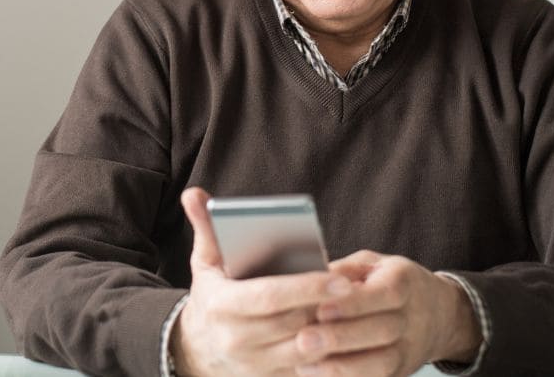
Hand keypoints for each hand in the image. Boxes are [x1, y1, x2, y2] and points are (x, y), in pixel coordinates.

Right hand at [170, 188, 351, 376]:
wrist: (199, 347)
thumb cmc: (212, 295)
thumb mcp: (206, 263)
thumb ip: (205, 228)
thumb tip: (194, 194)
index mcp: (221, 306)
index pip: (269, 297)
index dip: (306, 288)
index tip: (340, 279)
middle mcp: (236, 340)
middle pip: (293, 324)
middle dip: (327, 308)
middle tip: (359, 291)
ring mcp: (254, 364)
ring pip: (306, 351)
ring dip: (334, 332)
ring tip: (359, 310)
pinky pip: (308, 370)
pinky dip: (331, 353)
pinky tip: (348, 333)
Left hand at [292, 250, 482, 375]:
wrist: (438, 315)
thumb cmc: (389, 281)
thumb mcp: (372, 264)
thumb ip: (343, 270)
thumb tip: (310, 277)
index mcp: (404, 282)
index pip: (385, 293)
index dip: (353, 303)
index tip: (320, 308)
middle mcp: (413, 317)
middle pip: (383, 331)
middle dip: (340, 337)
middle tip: (303, 339)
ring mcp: (411, 348)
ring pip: (382, 363)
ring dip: (342, 366)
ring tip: (304, 363)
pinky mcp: (402, 371)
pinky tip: (318, 374)